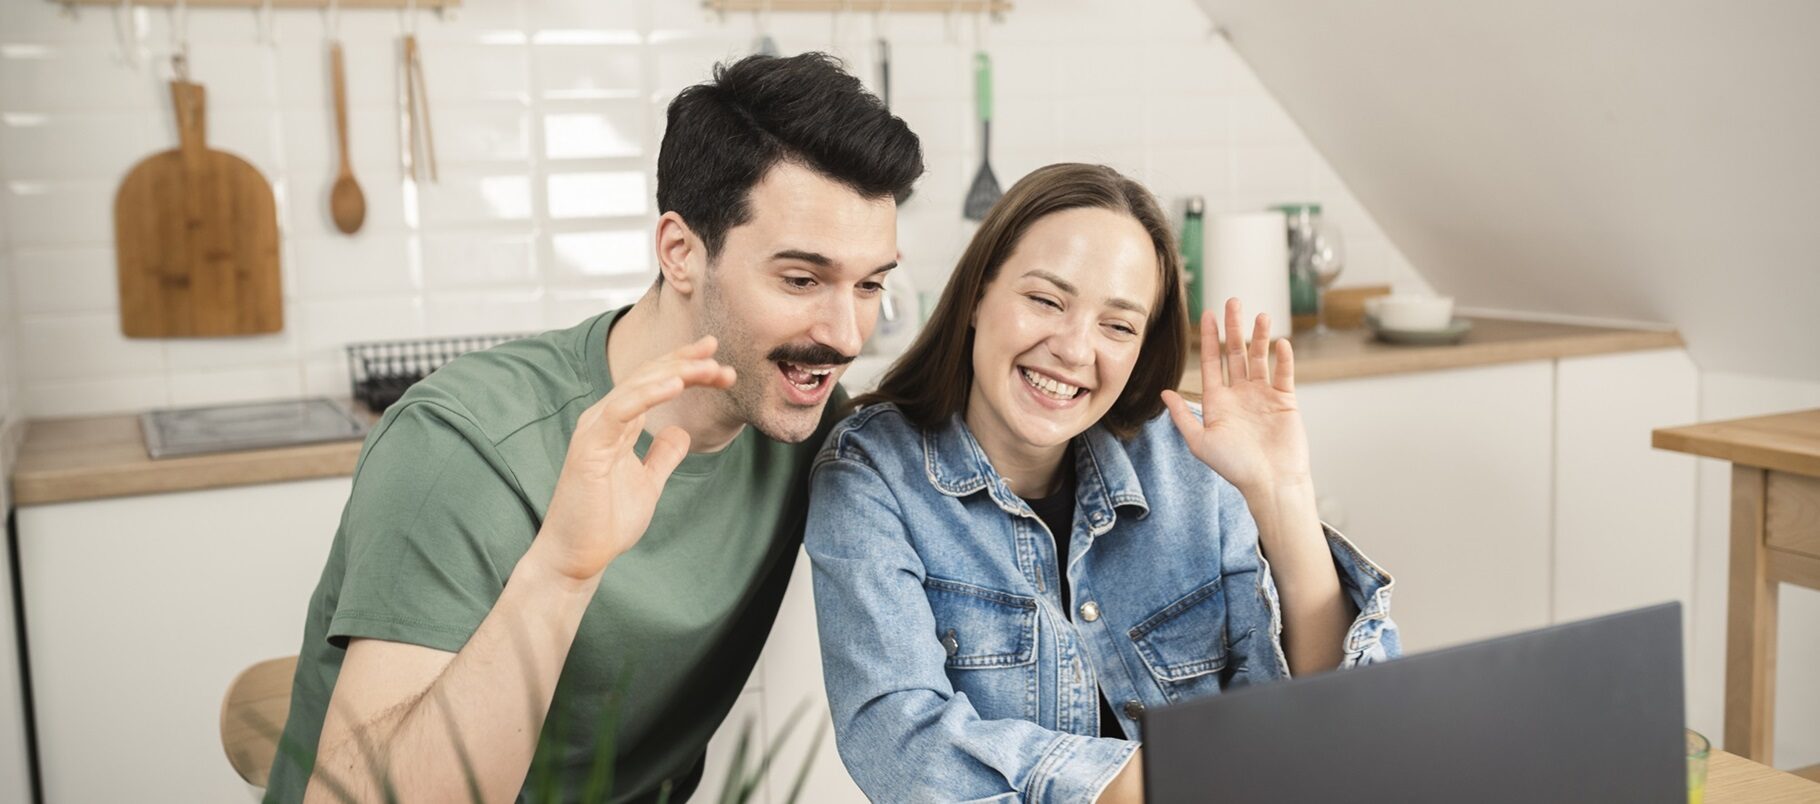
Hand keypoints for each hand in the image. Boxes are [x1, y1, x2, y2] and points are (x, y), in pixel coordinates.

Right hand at [532, 336, 735, 582]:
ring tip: (707, 367)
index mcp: (619, 424)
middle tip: (718, 354)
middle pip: (648, 377)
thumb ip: (662, 455)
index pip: (653, 383)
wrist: (578, 555)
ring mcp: (595, 430)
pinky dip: (647, 395)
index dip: (683, 366)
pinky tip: (674, 384)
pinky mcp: (589, 447)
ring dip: (675, 373)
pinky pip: (619, 411)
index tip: (717, 360)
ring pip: (637, 387)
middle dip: (685, 362)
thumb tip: (680, 433)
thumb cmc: (605, 521)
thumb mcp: (649, 483)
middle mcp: (605, 419)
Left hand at [1161, 298, 1312, 496]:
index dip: (1209, 338)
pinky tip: (1279, 343)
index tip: (1207, 314)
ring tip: (1260, 315)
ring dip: (1259, 336)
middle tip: (1232, 302)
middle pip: (1235, 353)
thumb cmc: (1235, 467)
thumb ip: (1184, 416)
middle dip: (1233, 327)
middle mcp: (1240, 394)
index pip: (1212, 362)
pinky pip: (1284, 374)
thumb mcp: (1200, 442)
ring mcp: (1263, 395)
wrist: (1270, 483)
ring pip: (1259, 358)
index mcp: (1218, 401)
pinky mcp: (1285, 401)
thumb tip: (1164, 393)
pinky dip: (1282, 358)